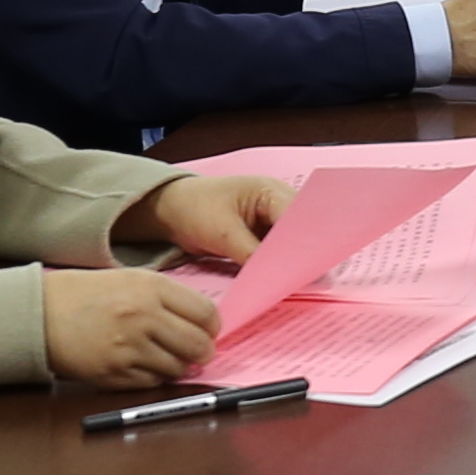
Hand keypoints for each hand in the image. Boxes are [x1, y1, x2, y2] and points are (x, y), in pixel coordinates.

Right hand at [44, 265, 219, 388]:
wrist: (41, 313)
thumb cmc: (88, 295)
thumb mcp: (131, 280)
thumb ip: (168, 298)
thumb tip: (204, 323)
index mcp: (151, 288)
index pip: (206, 314)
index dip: (212, 327)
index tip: (207, 331)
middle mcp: (143, 316)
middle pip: (198, 345)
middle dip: (203, 352)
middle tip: (197, 351)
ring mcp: (128, 347)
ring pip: (178, 368)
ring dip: (178, 366)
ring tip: (164, 356)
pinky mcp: (114, 372)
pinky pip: (152, 382)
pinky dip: (154, 376)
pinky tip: (142, 363)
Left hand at [135, 173, 295, 264]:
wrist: (170, 211)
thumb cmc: (194, 208)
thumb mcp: (222, 233)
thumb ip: (252, 254)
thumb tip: (276, 276)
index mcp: (271, 191)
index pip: (298, 218)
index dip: (305, 242)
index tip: (304, 268)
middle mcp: (277, 204)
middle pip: (300, 232)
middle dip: (301, 254)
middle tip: (302, 280)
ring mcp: (270, 222)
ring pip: (290, 245)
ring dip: (288, 262)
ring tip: (291, 283)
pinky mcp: (262, 237)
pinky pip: (276, 253)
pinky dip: (275, 266)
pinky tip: (276, 280)